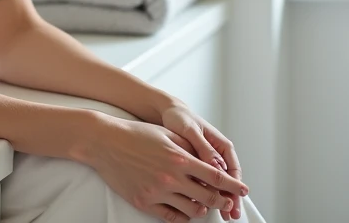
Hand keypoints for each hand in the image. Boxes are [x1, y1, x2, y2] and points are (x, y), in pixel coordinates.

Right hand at [78, 115, 248, 221]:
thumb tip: (210, 162)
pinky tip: (185, 211)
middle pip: (208, 197)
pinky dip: (183, 216)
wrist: (105, 142)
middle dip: (222, 201)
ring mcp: (157, 192)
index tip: (242, 190)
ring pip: (192, 211)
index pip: (216, 177)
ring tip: (203, 205)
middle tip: (226, 202)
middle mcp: (171, 177)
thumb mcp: (168, 134)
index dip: (233, 186)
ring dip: (202, 209)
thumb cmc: (136, 135)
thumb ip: (190, 148)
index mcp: (180, 158)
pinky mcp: (145, 202)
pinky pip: (171, 217)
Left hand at [159, 104, 244, 220]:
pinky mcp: (197, 166)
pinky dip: (208, 193)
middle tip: (231, 213)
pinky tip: (205, 204)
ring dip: (221, 198)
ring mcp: (208, 161)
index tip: (235, 198)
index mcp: (221, 145)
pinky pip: (206, 182)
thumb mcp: (191, 131)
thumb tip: (216, 165)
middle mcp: (217, 154)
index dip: (235, 186)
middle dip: (231, 198)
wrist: (168, 114)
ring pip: (218, 183)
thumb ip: (204, 148)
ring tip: (223, 213)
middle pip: (229, 180)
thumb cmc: (180, 118)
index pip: (233, 169)